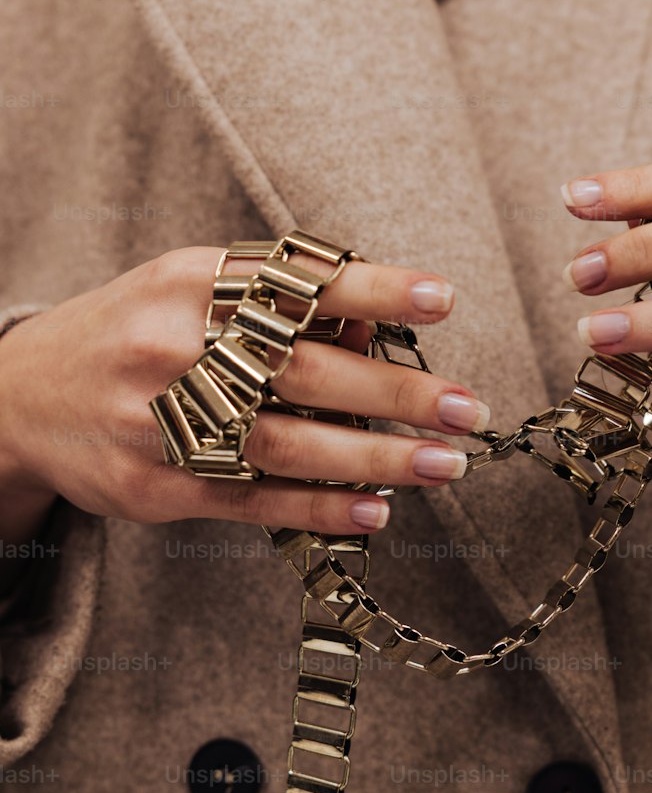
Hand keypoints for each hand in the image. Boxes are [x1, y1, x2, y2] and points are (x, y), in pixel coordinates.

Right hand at [0, 246, 490, 541]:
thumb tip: (377, 330)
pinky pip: (250, 501)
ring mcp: (157, 420)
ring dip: (373, 458)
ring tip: (443, 464)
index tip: (442, 300)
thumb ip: (278, 304)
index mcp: (190, 281)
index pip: (296, 280)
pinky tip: (374, 511)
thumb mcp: (191, 292)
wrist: (21, 397)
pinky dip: (318, 508)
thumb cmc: (134, 335)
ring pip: (283, 444)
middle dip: (395, 392)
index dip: (374, 290)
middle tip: (466, 409)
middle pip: (302, 370)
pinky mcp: (153, 487)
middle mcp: (172, 345)